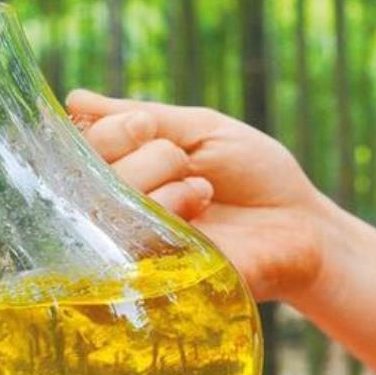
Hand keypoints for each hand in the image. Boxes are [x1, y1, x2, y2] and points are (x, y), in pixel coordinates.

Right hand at [67, 89, 326, 302]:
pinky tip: (202, 214)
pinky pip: (134, 241)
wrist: (300, 223)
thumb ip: (142, 117)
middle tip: (186, 161)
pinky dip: (172, 212)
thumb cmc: (253, 172)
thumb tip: (74, 99)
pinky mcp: (152, 275)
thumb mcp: (200, 129)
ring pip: (111, 206)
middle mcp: (120, 206)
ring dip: (164, 185)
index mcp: (126, 167)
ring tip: (204, 192)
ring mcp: (133, 243)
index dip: (108, 132)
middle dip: (148, 156)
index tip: (145, 125)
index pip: (81, 148)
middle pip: (91, 176)